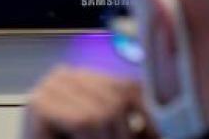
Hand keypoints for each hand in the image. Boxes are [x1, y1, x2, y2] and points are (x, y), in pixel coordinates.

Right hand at [20, 65, 153, 138]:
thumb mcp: (109, 130)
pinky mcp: (38, 102)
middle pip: (117, 98)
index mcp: (85, 76)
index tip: (154, 132)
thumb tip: (169, 106)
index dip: (145, 113)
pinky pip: (84, 120)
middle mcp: (67, 74)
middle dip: (124, 133)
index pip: (127, 85)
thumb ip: (130, 115)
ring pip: (102, 113)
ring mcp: (50, 85)